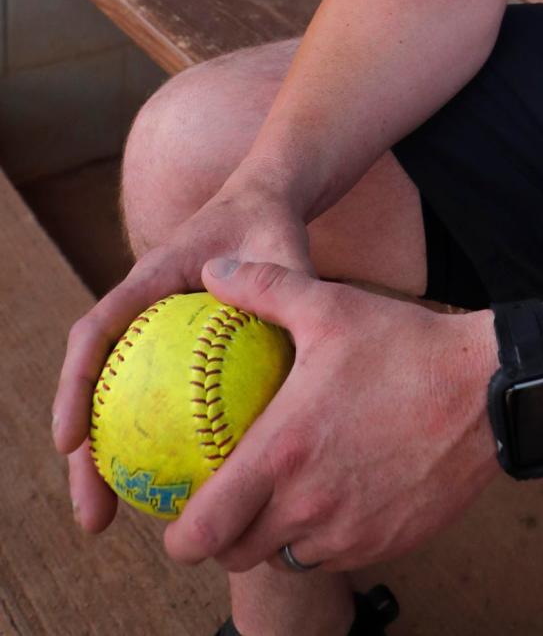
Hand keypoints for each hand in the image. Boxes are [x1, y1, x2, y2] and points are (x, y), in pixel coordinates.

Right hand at [52, 172, 312, 534]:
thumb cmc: (270, 224)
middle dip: (81, 456)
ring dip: (104, 462)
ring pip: (113, 403)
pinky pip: (150, 405)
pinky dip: (154, 445)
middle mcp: (136, 311)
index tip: (68, 442)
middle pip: (92, 386)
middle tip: (94, 516)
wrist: (263, 204)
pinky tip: (177, 493)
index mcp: (149, 280)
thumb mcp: (281, 248)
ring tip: (113, 521)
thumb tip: (291, 336)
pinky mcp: (165, 355)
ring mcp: (146, 335)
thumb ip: (283, 284)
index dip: (76, 385)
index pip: (97, 331)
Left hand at [163, 256, 497, 572]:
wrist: (488, 390)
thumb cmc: (406, 345)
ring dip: (274, 535)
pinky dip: (322, 536)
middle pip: (237, 554)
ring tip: (281, 495)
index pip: (205, 531)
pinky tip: (334, 493)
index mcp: (284, 453)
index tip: (178, 516)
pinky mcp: (384, 543)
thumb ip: (265, 287)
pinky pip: (334, 555)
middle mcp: (309, 505)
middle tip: (226, 504)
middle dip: (223, 537)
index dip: (181, 536)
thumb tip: (214, 270)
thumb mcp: (331, 305)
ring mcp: (348, 531)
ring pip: (286, 557)